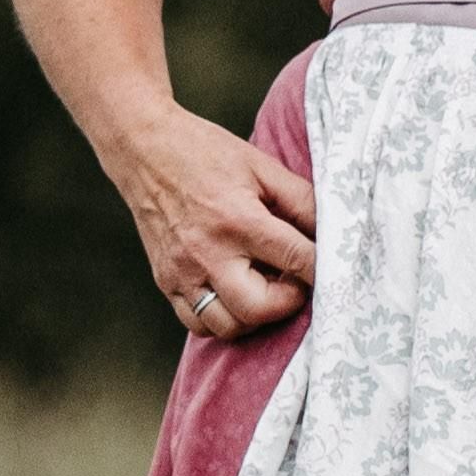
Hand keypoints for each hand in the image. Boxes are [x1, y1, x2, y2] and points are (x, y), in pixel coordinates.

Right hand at [124, 102, 317, 340]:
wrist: (142, 149)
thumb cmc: (204, 152)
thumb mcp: (261, 166)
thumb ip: (301, 200)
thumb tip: (332, 232)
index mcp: (238, 219)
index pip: (295, 259)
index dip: (322, 269)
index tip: (330, 269)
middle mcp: (207, 252)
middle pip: (258, 309)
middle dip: (287, 302)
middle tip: (293, 281)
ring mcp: (182, 272)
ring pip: (227, 326)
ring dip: (255, 316)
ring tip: (264, 288)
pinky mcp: (165, 281)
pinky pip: (198, 324)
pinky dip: (223, 319)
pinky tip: (234, 294)